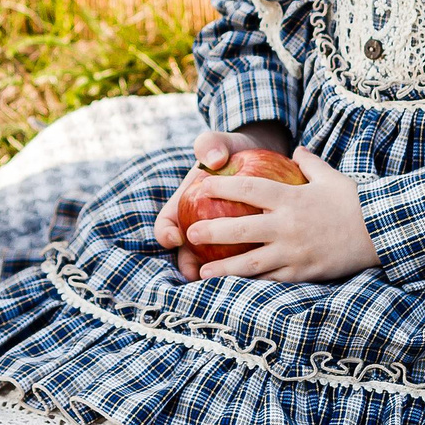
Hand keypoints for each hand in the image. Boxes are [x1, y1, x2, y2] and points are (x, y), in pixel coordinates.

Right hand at [153, 125, 292, 277]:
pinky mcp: (244, 242)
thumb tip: (214, 159)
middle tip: (197, 274)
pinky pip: (242, 258)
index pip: (166, 224)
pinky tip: (258, 272)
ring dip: (217, 274)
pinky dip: (246, 266)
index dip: (165, 234)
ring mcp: (219, 237)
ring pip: (213, 262)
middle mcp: (197, 225)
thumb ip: (211, 145)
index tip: (177, 237)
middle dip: (188, 266)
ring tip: (226, 280)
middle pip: (186, 253)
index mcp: (184, 205)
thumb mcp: (220, 143)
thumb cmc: (233, 151)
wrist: (258, 155)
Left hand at [172, 147, 376, 283]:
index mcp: (291, 198)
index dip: (221, 186)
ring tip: (203, 271)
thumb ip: (309, 164)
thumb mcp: (330, 177)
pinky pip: (272, 280)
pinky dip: (252, 283)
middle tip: (190, 233)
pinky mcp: (303, 272)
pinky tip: (236, 287)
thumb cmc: (354, 201)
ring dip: (224, 268)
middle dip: (212, 231)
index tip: (200, 185)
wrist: (381, 231)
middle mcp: (288, 226)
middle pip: (241, 229)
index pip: (248, 190)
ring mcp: (294, 252)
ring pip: (251, 263)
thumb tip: (297, 151)